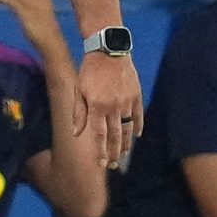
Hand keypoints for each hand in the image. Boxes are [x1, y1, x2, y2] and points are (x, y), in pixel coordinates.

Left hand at [75, 49, 142, 170]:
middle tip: (113, 165)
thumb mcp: (79, 89)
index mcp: (97, 106)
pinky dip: (138, 127)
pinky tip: (136, 136)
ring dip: (125, 144)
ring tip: (123, 155)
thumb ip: (79, 112)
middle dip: (114, 153)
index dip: (101, 151)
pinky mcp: (136, 95)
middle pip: (115, 136)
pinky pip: (139, 116)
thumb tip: (77, 133)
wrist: (109, 50)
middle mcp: (113, 107)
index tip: (101, 163)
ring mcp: (126, 102)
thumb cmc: (90, 70)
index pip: (100, 135)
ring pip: (128, 129)